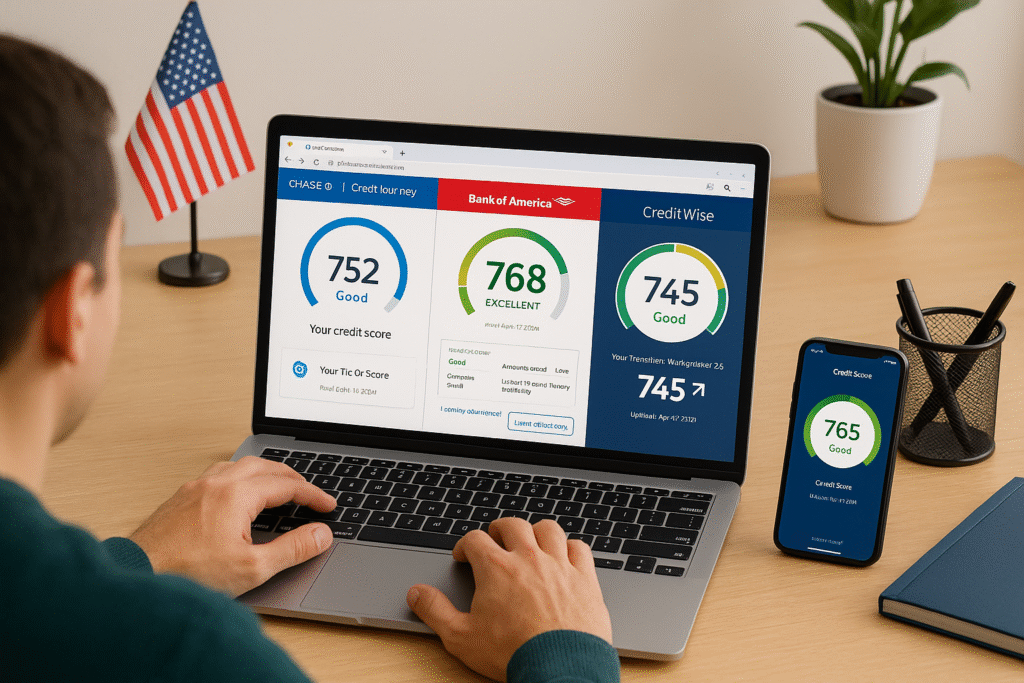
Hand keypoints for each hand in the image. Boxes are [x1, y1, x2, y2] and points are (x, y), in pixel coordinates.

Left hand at [128, 456, 336, 596]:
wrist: (137, 574)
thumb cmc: (187, 573)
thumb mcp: (252, 568)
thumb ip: (292, 549)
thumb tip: (320, 535)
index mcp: (237, 495)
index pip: (286, 485)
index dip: (312, 495)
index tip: (327, 505)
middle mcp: (216, 483)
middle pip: (264, 466)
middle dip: (291, 477)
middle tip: (308, 492)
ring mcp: (195, 487)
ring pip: (239, 465)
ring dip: (264, 472)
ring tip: (277, 486)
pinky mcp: (181, 497)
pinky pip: (218, 473)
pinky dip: (240, 477)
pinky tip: (238, 493)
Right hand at [407, 517, 612, 681]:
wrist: (560, 668)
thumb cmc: (512, 653)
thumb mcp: (461, 637)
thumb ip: (435, 611)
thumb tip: (416, 594)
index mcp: (496, 568)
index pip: (475, 540)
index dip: (465, 545)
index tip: (465, 555)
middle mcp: (528, 558)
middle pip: (512, 525)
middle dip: (499, 528)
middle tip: (495, 538)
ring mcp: (559, 565)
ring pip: (548, 529)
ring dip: (536, 531)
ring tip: (530, 540)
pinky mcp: (584, 577)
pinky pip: (579, 547)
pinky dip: (570, 547)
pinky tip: (564, 555)